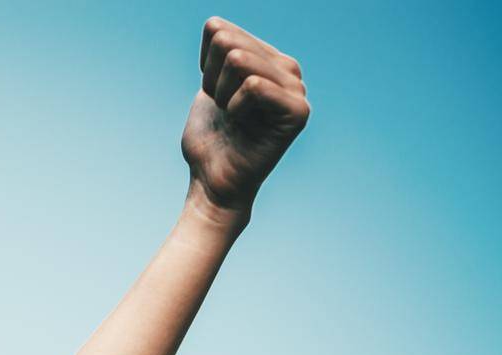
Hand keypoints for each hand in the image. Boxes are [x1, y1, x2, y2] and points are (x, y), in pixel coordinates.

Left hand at [181, 18, 309, 216]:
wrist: (212, 182)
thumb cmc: (210, 141)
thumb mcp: (209, 86)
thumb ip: (217, 53)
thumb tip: (215, 24)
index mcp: (268, 59)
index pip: (220, 31)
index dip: (203, 67)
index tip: (215, 95)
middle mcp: (288, 69)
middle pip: (229, 43)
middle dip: (212, 80)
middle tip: (223, 110)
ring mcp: (297, 88)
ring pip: (240, 60)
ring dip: (221, 94)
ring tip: (233, 117)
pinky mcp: (298, 111)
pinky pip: (253, 86)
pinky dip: (234, 107)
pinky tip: (242, 124)